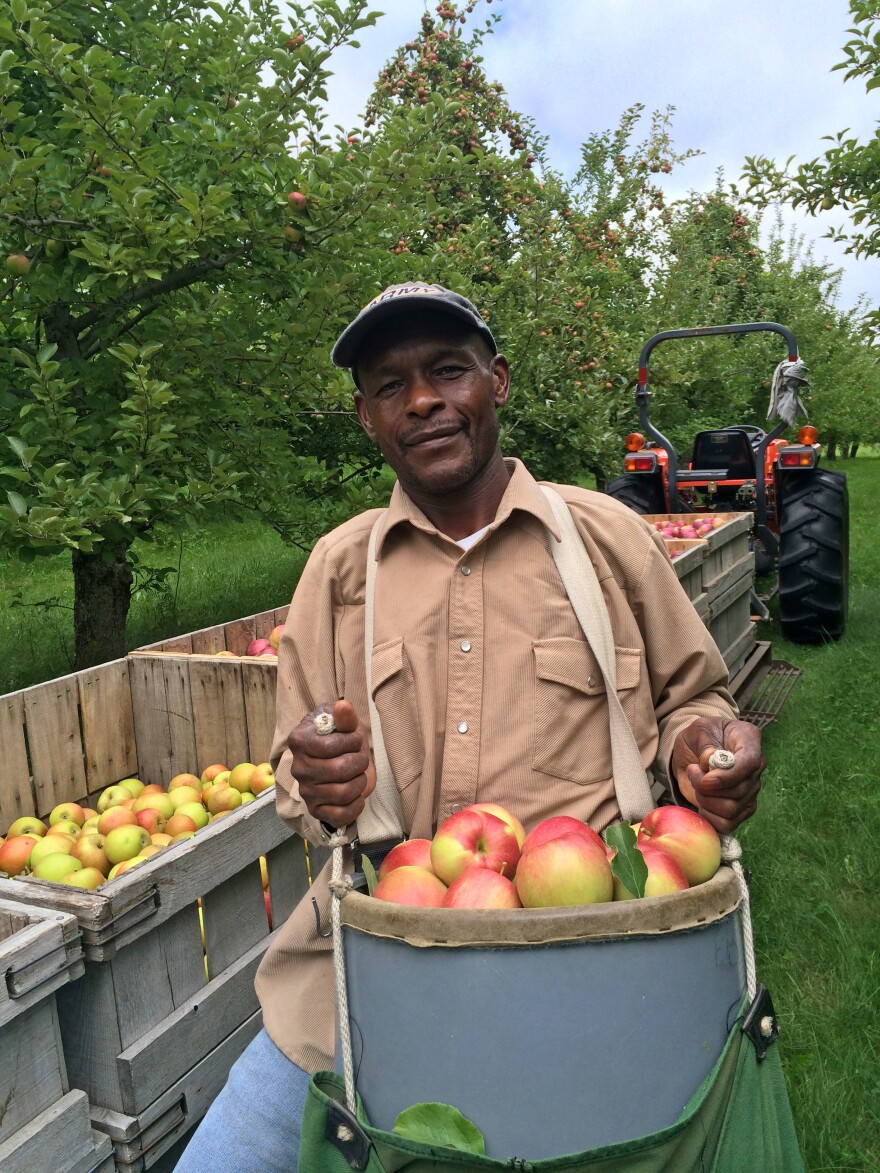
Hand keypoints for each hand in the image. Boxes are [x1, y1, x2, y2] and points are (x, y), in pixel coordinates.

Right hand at [288, 699, 375, 828]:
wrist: (333, 759)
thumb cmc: (338, 737)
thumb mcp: (341, 723)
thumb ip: (344, 716)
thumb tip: (343, 706)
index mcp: (299, 741)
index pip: (329, 746)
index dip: (351, 742)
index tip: (355, 739)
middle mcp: (298, 768)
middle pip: (340, 770)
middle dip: (359, 761)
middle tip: (360, 757)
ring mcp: (305, 791)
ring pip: (343, 792)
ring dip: (360, 782)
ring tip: (359, 774)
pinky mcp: (316, 810)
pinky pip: (340, 816)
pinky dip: (356, 806)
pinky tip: (357, 794)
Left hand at [671, 717, 764, 833]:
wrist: (693, 751)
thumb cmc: (699, 736)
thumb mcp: (698, 730)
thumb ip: (705, 743)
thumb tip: (710, 760)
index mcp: (749, 740)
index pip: (749, 763)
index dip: (728, 776)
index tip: (705, 779)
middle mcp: (755, 767)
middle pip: (738, 790)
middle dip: (707, 786)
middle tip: (691, 770)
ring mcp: (750, 790)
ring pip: (732, 809)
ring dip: (706, 801)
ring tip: (696, 785)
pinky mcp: (741, 808)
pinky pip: (729, 824)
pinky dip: (711, 818)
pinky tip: (701, 805)